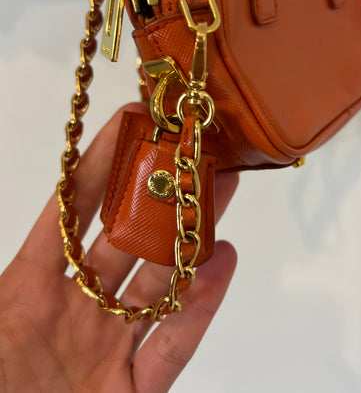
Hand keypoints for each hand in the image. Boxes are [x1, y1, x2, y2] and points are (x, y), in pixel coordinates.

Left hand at [0, 103, 237, 391]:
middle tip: (192, 153)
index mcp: (25, 291)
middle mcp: (73, 313)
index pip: (69, 214)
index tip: (127, 123)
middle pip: (126, 240)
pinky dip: (199, 307)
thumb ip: (3, 278)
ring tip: (219, 192)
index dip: (97, 166)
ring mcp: (105, 353)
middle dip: (159, 194)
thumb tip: (39, 213)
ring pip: (157, 285)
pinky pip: (172, 346)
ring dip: (189, 238)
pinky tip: (222, 264)